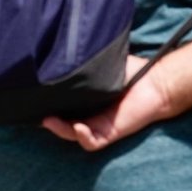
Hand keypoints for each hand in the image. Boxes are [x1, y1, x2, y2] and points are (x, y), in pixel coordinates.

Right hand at [39, 54, 168, 150]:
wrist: (158, 82)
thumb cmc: (134, 72)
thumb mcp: (104, 65)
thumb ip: (86, 62)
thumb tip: (65, 48)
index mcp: (87, 101)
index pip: (62, 105)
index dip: (47, 103)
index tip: (33, 95)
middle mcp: (90, 115)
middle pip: (62, 122)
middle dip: (47, 119)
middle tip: (33, 109)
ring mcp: (99, 126)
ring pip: (73, 134)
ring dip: (59, 130)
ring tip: (48, 120)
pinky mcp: (111, 133)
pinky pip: (92, 142)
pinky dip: (83, 136)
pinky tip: (77, 127)